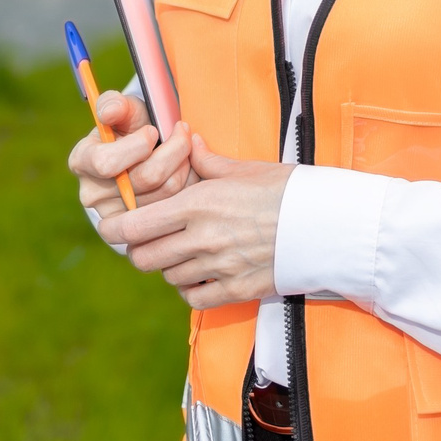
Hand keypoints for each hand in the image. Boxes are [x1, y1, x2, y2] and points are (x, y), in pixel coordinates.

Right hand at [69, 92, 192, 229]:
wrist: (144, 155)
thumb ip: (114, 104)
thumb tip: (109, 112)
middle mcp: (93, 194)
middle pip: (146, 178)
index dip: (137, 145)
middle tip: (182, 131)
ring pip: (166, 192)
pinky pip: (177, 205)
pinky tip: (187, 168)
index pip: (106, 162)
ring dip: (185, 164)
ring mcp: (118, 216)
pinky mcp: (142, 227)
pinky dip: (189, 182)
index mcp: (81, 162)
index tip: (152, 130)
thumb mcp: (123, 109)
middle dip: (173, 149)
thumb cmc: (131, 127)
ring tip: (186, 147)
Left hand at [105, 134, 294, 307]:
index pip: (134, 225)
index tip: (114, 227)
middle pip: (142, 258)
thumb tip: (190, 143)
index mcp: (197, 203)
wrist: (326, 225)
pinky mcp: (235, 290)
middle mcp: (201, 238)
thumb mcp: (245, 169)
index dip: (116, 229)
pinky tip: (201, 274)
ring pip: (167, 277)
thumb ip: (209, 163)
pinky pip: (193, 297)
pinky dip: (191, 288)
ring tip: (183, 252)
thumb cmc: (287, 190)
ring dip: (168, 266)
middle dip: (140, 249)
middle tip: (149, 240)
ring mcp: (217, 267)